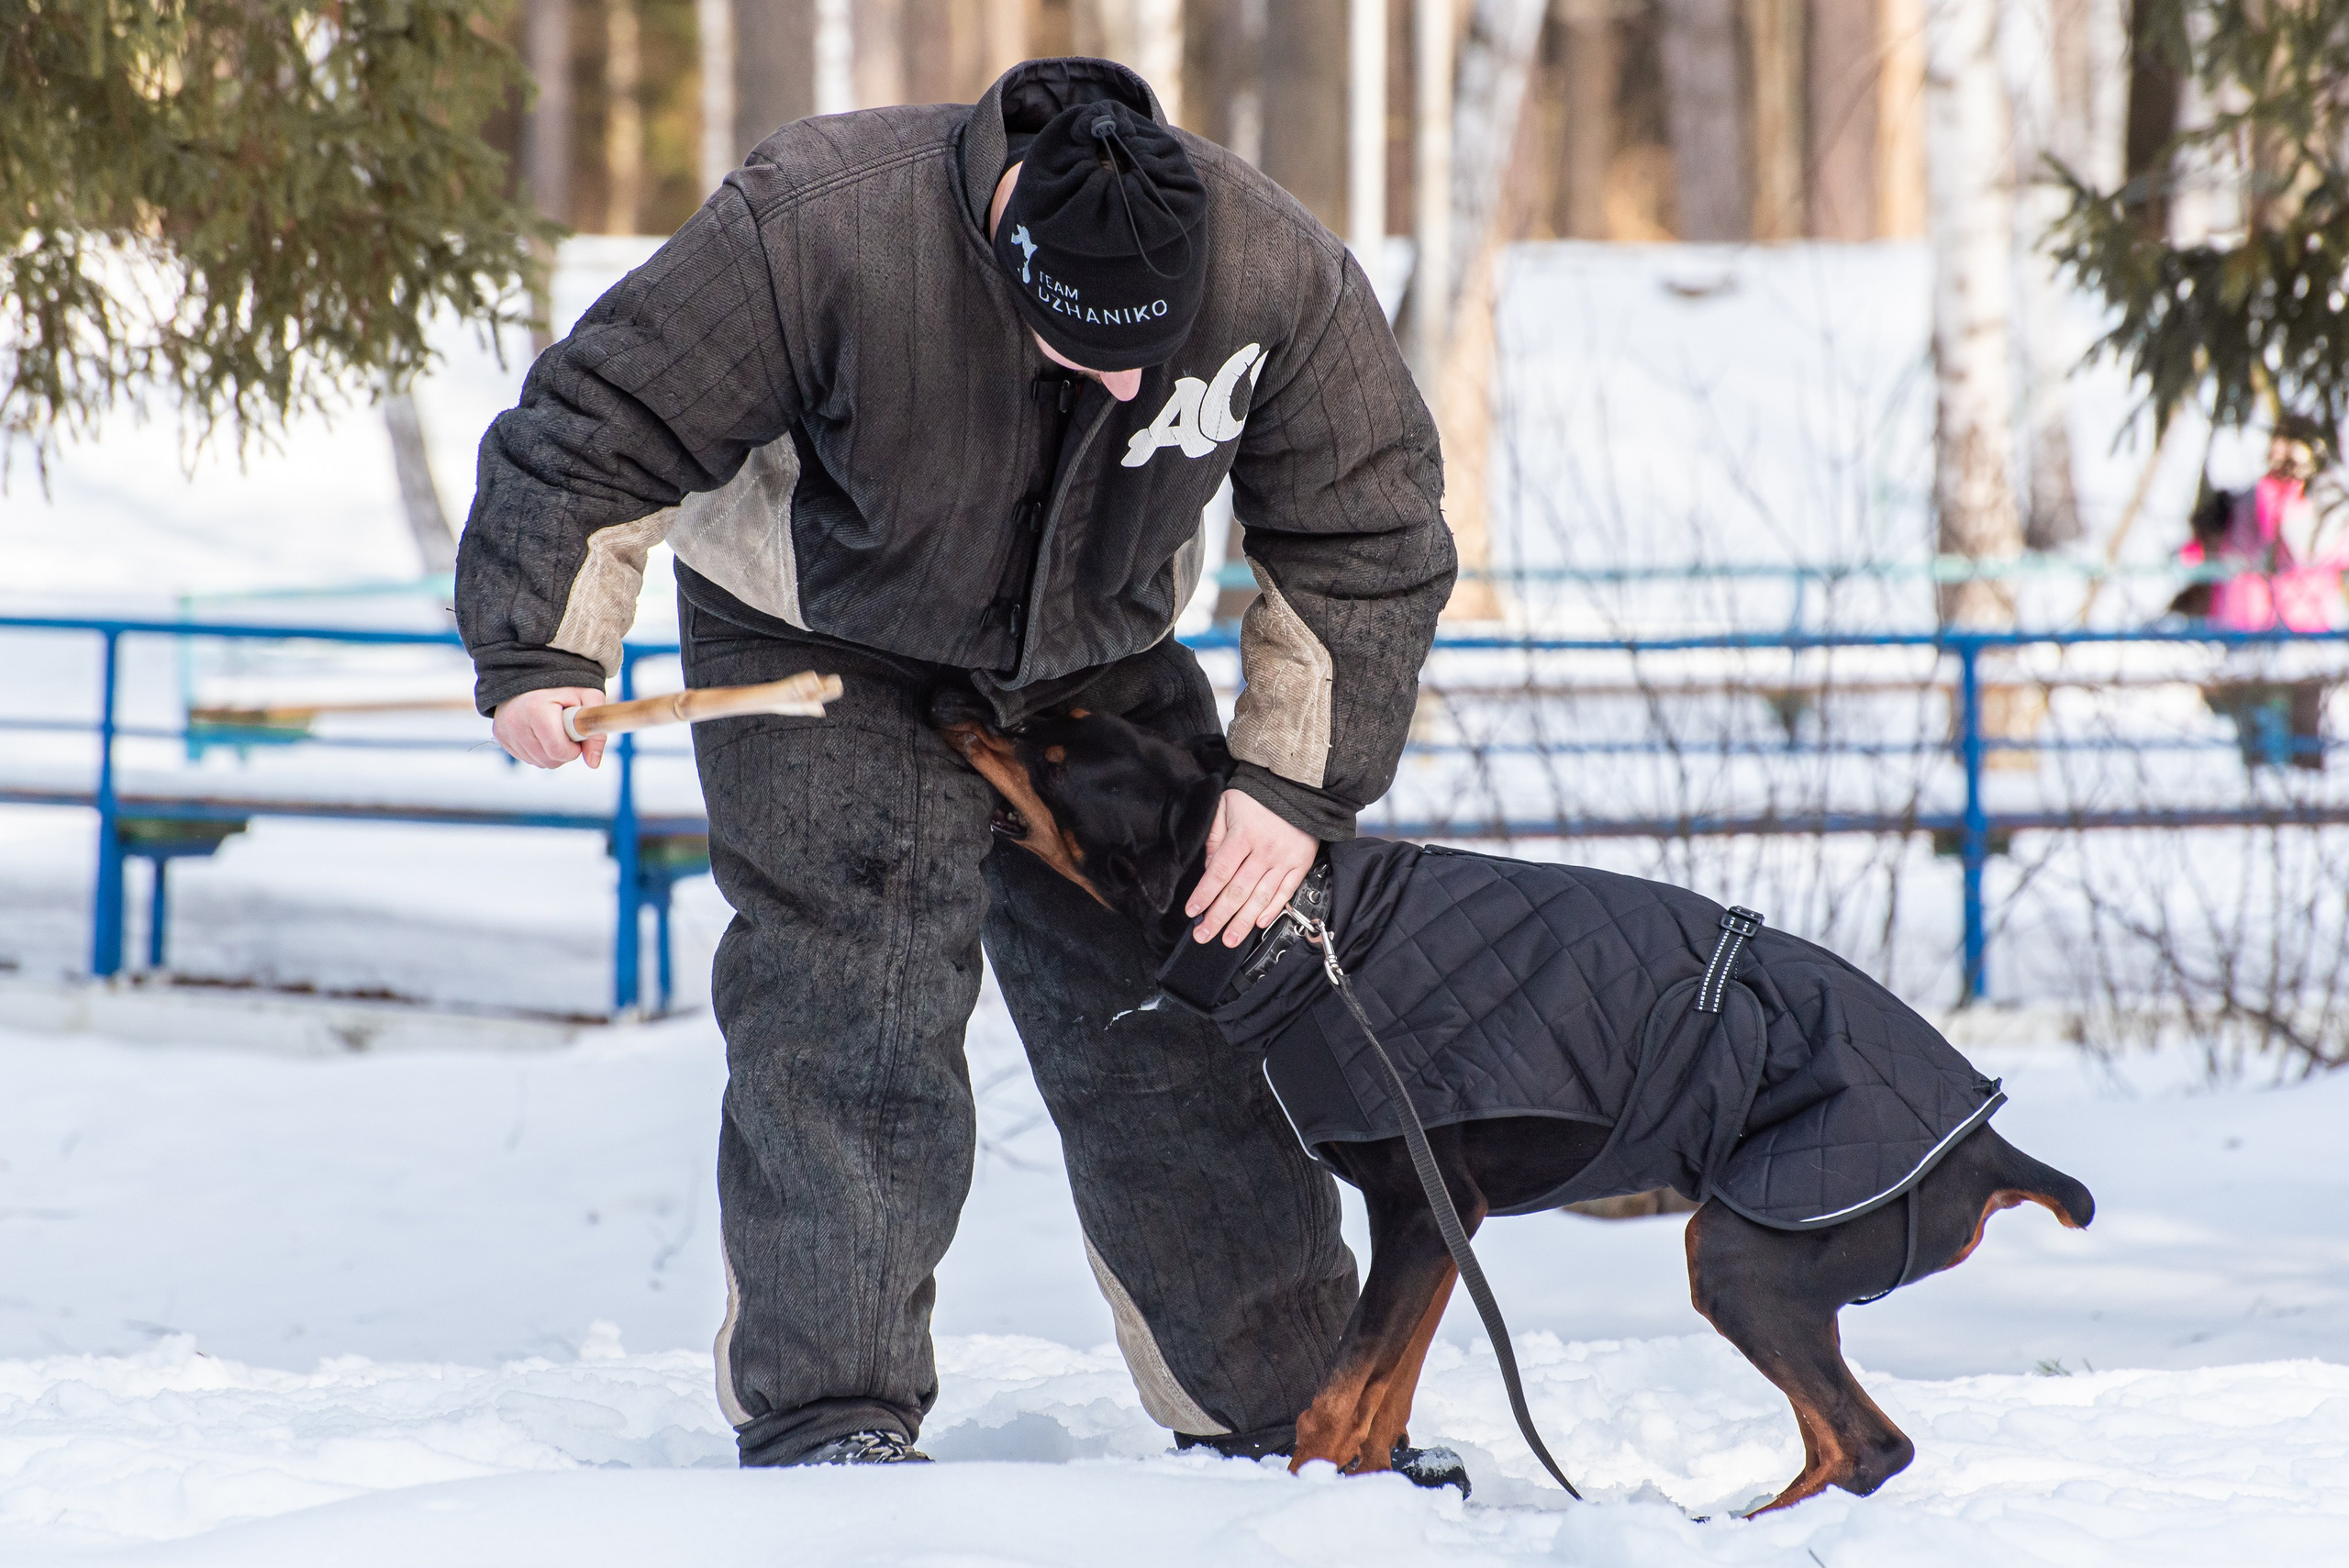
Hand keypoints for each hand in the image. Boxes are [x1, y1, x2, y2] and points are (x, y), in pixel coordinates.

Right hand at [492, 686, 608, 769]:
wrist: (534, 673)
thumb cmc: (564, 686)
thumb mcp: (588, 698)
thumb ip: (596, 729)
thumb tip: (593, 763)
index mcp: (536, 710)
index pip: (558, 750)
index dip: (574, 749)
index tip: (577, 734)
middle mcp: (515, 723)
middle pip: (550, 760)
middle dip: (565, 751)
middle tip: (566, 729)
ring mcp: (505, 731)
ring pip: (539, 762)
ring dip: (552, 752)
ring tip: (553, 728)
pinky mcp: (500, 737)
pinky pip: (528, 758)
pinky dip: (540, 750)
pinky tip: (541, 732)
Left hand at [1186, 789, 1318, 946]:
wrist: (1298, 785)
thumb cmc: (1258, 795)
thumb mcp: (1227, 806)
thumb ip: (1215, 836)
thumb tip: (1210, 866)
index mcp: (1243, 836)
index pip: (1219, 872)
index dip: (1204, 894)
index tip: (1193, 911)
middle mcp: (1264, 851)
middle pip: (1237, 891)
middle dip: (1219, 917)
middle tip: (1204, 935)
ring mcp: (1284, 859)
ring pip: (1261, 897)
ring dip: (1243, 922)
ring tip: (1229, 939)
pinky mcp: (1301, 864)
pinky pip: (1286, 892)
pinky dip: (1273, 910)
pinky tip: (1259, 924)